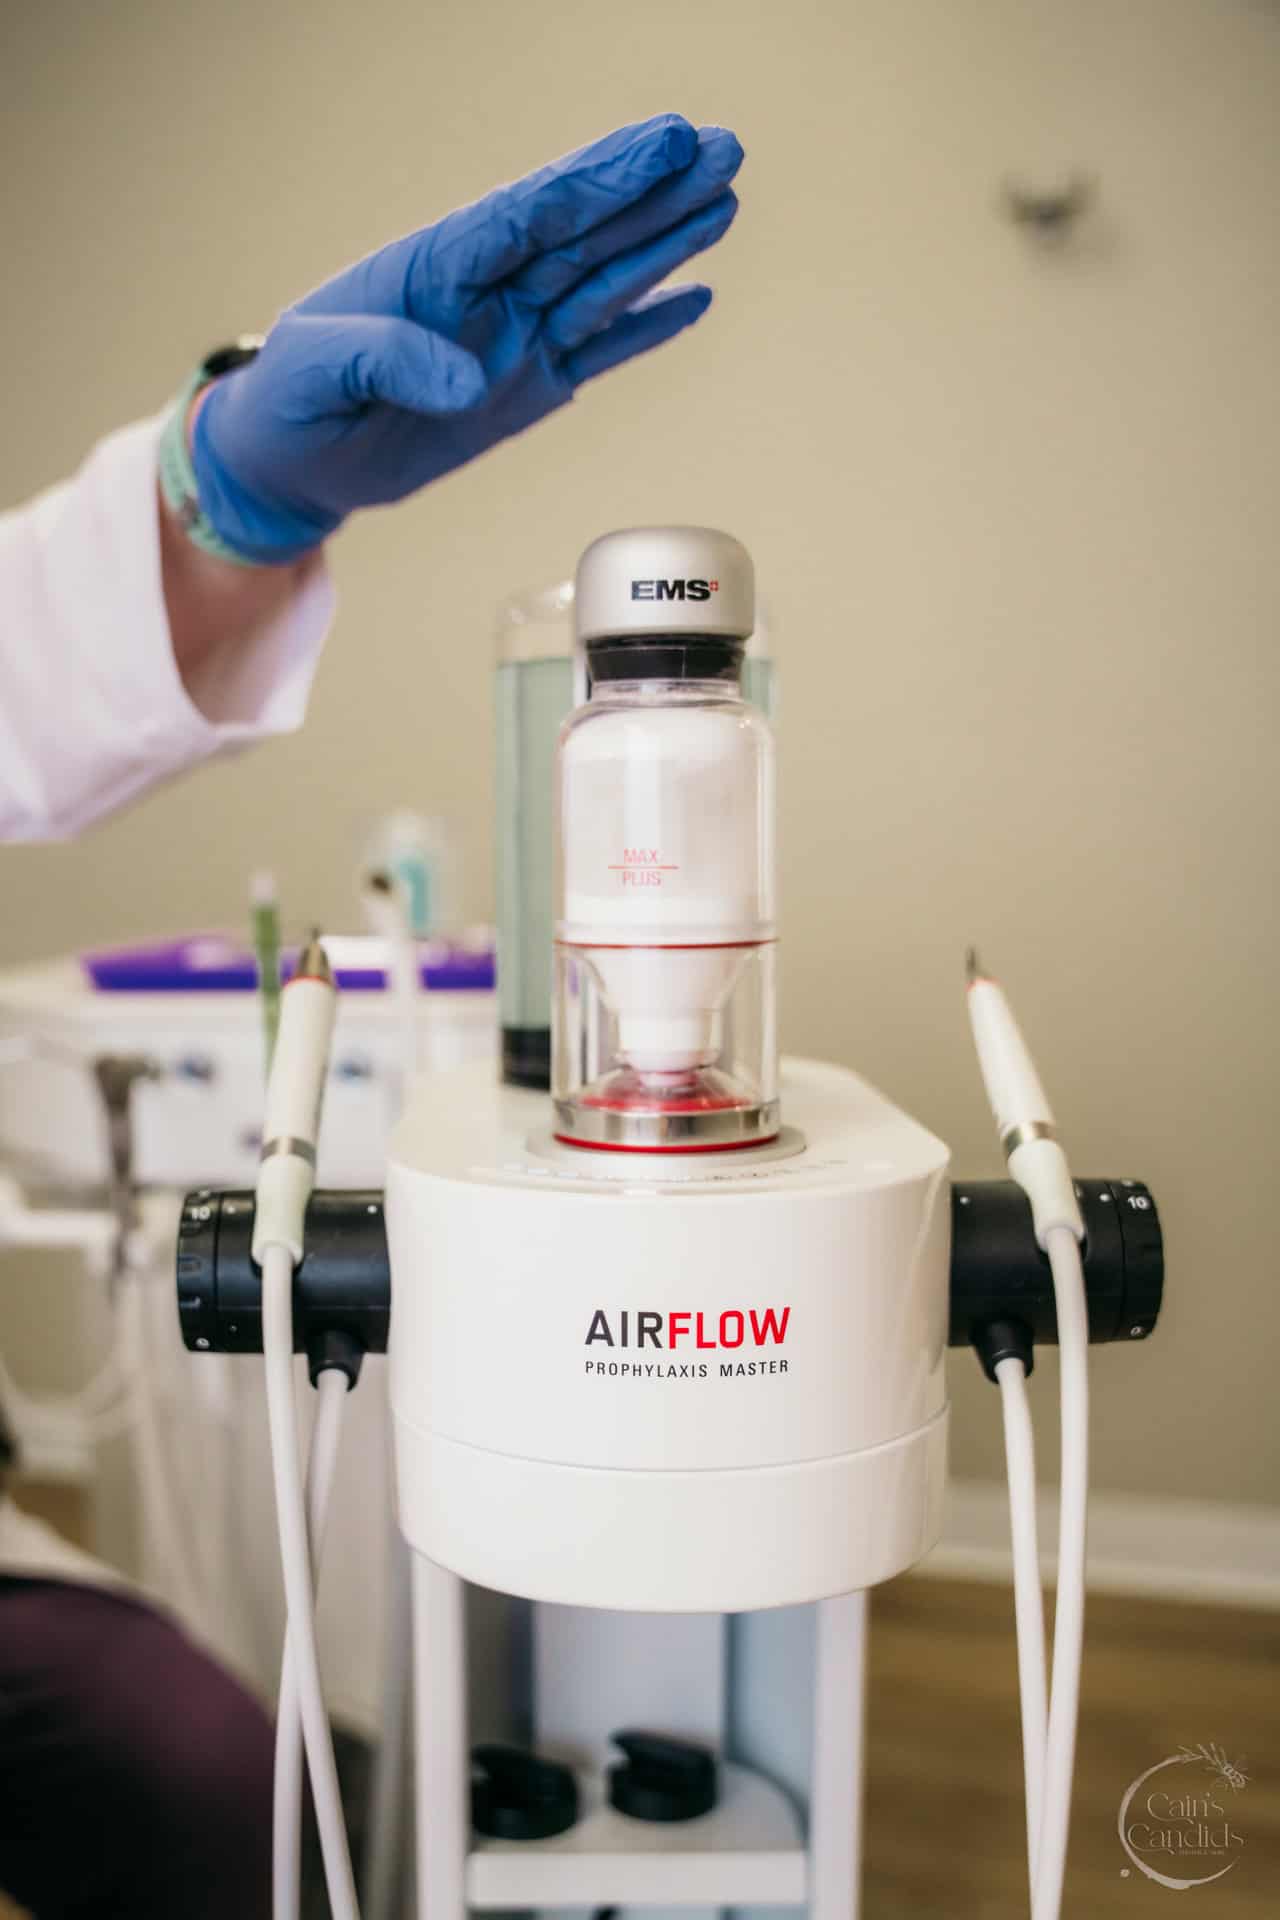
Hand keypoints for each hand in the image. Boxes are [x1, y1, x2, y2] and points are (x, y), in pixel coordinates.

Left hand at [191, 114, 742, 562]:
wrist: (295, 458)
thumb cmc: (291, 397)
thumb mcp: (312, 369)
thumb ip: (383, 357)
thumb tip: (468, 381)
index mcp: (437, 265)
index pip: (531, 210)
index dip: (600, 176)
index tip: (663, 140)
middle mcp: (488, 291)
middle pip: (586, 231)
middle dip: (655, 190)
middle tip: (725, 145)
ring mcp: (514, 338)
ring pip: (604, 282)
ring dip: (665, 243)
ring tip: (725, 200)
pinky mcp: (527, 389)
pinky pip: (598, 354)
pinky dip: (646, 329)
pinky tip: (694, 297)